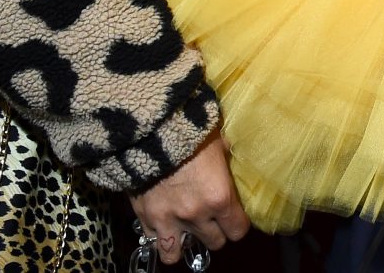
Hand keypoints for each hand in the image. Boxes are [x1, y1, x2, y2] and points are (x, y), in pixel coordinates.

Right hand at [129, 135, 249, 264]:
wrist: (151, 129)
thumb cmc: (191, 132)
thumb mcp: (219, 141)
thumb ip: (227, 158)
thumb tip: (235, 158)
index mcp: (220, 197)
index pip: (238, 231)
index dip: (237, 224)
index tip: (234, 215)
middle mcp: (196, 215)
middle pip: (214, 243)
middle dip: (214, 231)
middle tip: (210, 217)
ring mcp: (169, 220)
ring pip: (178, 253)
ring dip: (184, 243)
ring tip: (185, 229)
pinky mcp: (146, 218)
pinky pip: (153, 242)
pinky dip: (158, 236)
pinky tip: (162, 223)